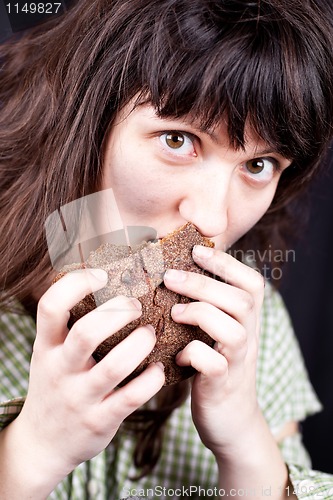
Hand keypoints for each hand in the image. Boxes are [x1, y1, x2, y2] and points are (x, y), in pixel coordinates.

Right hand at [14, 268, 164, 488]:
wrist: (42, 444)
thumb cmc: (55, 384)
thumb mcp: (50, 353)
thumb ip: (68, 326)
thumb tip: (104, 281)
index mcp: (46, 346)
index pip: (51, 306)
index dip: (77, 284)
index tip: (102, 275)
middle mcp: (60, 370)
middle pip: (87, 333)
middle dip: (119, 312)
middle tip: (135, 305)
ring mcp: (79, 397)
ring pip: (115, 365)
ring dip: (141, 343)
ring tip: (149, 334)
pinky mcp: (100, 420)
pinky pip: (132, 396)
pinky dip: (151, 379)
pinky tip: (158, 369)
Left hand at [164, 245, 263, 457]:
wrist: (231, 421)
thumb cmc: (214, 368)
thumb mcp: (216, 334)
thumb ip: (207, 308)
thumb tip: (172, 274)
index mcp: (247, 322)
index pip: (253, 284)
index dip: (227, 264)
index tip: (197, 250)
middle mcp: (249, 339)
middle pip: (241, 301)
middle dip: (203, 284)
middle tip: (170, 276)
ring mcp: (237, 363)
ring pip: (234, 331)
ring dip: (201, 314)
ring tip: (174, 312)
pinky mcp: (222, 386)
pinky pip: (215, 365)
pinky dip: (194, 354)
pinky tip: (178, 355)